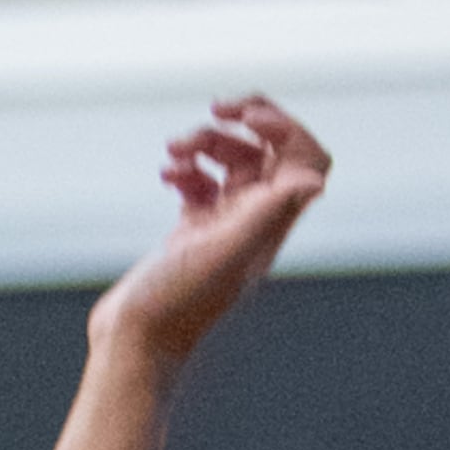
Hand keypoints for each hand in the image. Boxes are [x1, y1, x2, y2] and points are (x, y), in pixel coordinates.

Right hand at [87, 99, 328, 377]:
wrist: (134, 343)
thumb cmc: (177, 303)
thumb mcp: (225, 251)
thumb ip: (269, 212)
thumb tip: (314, 182)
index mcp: (271, 222)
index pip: (305, 159)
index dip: (286, 127)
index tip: (247, 118)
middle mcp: (253, 222)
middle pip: (269, 151)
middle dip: (243, 122)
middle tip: (216, 107)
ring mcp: (223, 226)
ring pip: (230, 161)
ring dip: (204, 142)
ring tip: (173, 150)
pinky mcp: (192, 232)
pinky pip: (200, 183)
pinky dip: (186, 168)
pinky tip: (167, 176)